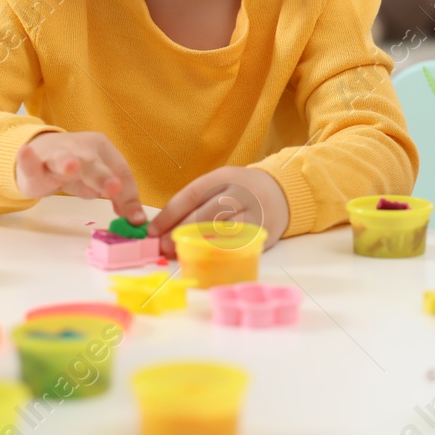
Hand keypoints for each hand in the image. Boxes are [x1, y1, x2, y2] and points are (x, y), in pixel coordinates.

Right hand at [16, 131, 143, 225]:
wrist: (40, 150)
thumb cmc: (79, 167)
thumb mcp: (101, 180)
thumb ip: (120, 197)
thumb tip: (136, 219)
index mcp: (102, 149)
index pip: (120, 171)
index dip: (128, 195)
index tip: (134, 218)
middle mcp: (80, 149)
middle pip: (94, 165)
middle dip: (103, 177)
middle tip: (114, 188)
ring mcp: (55, 156)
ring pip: (63, 160)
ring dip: (68, 164)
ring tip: (71, 167)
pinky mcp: (33, 168)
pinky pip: (31, 165)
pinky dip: (28, 161)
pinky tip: (26, 153)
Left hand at [148, 166, 289, 257]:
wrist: (281, 193)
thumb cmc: (241, 192)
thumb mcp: (220, 185)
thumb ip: (196, 202)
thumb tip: (163, 227)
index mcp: (224, 177)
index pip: (192, 195)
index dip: (170, 214)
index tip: (153, 230)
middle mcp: (240, 193)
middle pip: (206, 214)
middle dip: (181, 231)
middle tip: (163, 246)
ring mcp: (254, 213)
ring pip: (221, 231)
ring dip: (197, 244)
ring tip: (180, 253)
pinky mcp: (262, 233)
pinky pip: (236, 245)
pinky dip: (217, 252)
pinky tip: (204, 257)